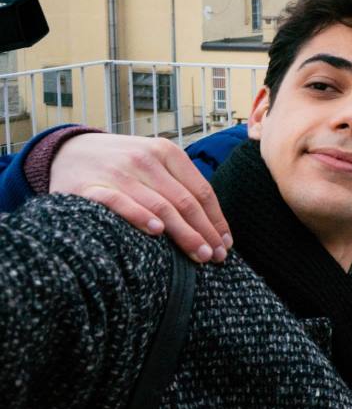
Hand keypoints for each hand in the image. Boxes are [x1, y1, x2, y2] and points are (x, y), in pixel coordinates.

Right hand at [49, 133, 231, 262]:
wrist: (68, 151)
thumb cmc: (121, 164)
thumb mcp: (153, 162)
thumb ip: (179, 184)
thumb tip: (214, 225)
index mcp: (166, 152)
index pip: (201, 191)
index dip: (216, 219)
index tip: (226, 243)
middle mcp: (145, 159)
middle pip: (185, 202)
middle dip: (205, 232)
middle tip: (217, 257)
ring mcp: (118, 172)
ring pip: (160, 205)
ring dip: (183, 233)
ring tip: (199, 255)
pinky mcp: (91, 187)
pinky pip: (120, 202)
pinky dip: (140, 216)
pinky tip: (156, 232)